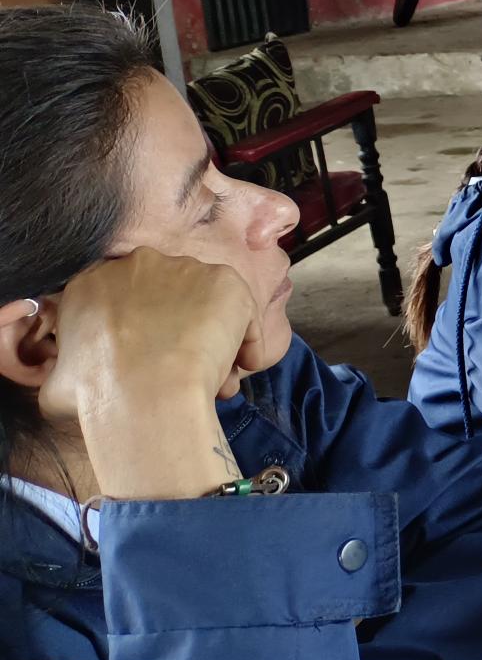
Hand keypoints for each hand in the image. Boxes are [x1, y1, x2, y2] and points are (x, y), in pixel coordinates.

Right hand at [39, 249, 260, 500]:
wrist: (141, 393)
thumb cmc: (94, 396)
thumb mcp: (57, 381)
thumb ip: (68, 367)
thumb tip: (68, 380)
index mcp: (90, 282)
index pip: (128, 297)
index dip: (146, 329)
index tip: (152, 357)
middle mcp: (137, 263)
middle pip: (172, 297)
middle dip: (182, 332)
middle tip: (186, 370)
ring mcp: (184, 268)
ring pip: (209, 307)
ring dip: (215, 340)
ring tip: (215, 381)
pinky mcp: (224, 280)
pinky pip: (243, 314)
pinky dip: (246, 342)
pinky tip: (235, 372)